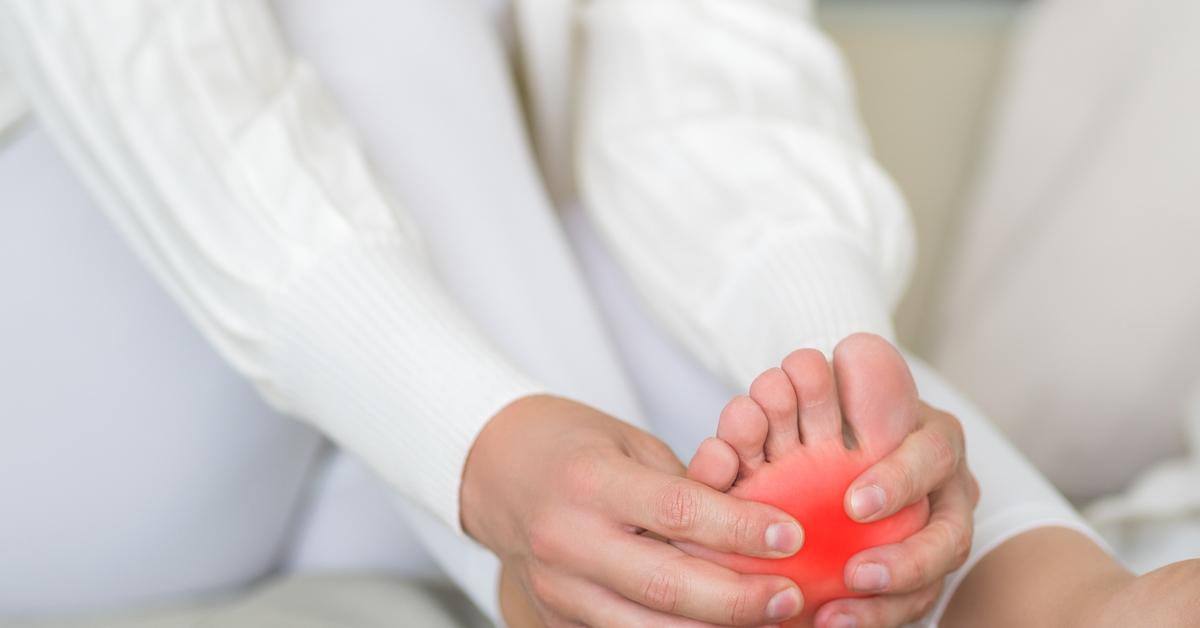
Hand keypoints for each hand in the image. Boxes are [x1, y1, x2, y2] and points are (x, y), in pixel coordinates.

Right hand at [462, 394, 807, 626]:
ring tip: (764, 620)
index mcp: (589, 481)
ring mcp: (557, 589)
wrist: (494, 469)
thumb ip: (686, 486)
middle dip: (739, 600)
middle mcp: (568, 541)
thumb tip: (758, 524)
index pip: (677, 513)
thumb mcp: (631, 444)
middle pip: (666, 586)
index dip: (740, 530)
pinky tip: (714, 626)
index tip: (791, 535)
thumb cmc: (571, 446)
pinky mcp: (555, 620)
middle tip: (789, 597)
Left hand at [816, 401, 978, 626]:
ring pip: (932, 583)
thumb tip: (796, 369)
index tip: (855, 504)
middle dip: (906, 563)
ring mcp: (939, 536)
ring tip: (835, 619)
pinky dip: (872, 617)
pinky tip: (832, 623)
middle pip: (948, 538)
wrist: (872, 441)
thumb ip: (826, 383)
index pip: (930, 458)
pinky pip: (909, 604)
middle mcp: (947, 492)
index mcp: (932, 439)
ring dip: (885, 606)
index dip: (898, 482)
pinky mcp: (922, 574)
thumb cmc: (854, 408)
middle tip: (856, 575)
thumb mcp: (851, 384)